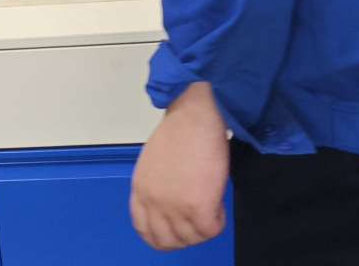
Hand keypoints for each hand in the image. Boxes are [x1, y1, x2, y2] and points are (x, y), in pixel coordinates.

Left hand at [131, 83, 230, 250]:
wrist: (195, 117)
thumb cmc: (180, 132)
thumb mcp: (154, 163)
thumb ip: (157, 187)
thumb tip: (172, 202)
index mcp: (140, 190)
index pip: (144, 229)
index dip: (162, 235)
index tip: (176, 229)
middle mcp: (153, 202)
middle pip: (166, 241)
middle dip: (184, 236)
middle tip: (198, 221)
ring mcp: (174, 207)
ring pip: (192, 238)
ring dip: (203, 227)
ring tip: (210, 205)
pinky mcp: (198, 208)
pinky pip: (211, 230)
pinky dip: (218, 221)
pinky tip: (218, 202)